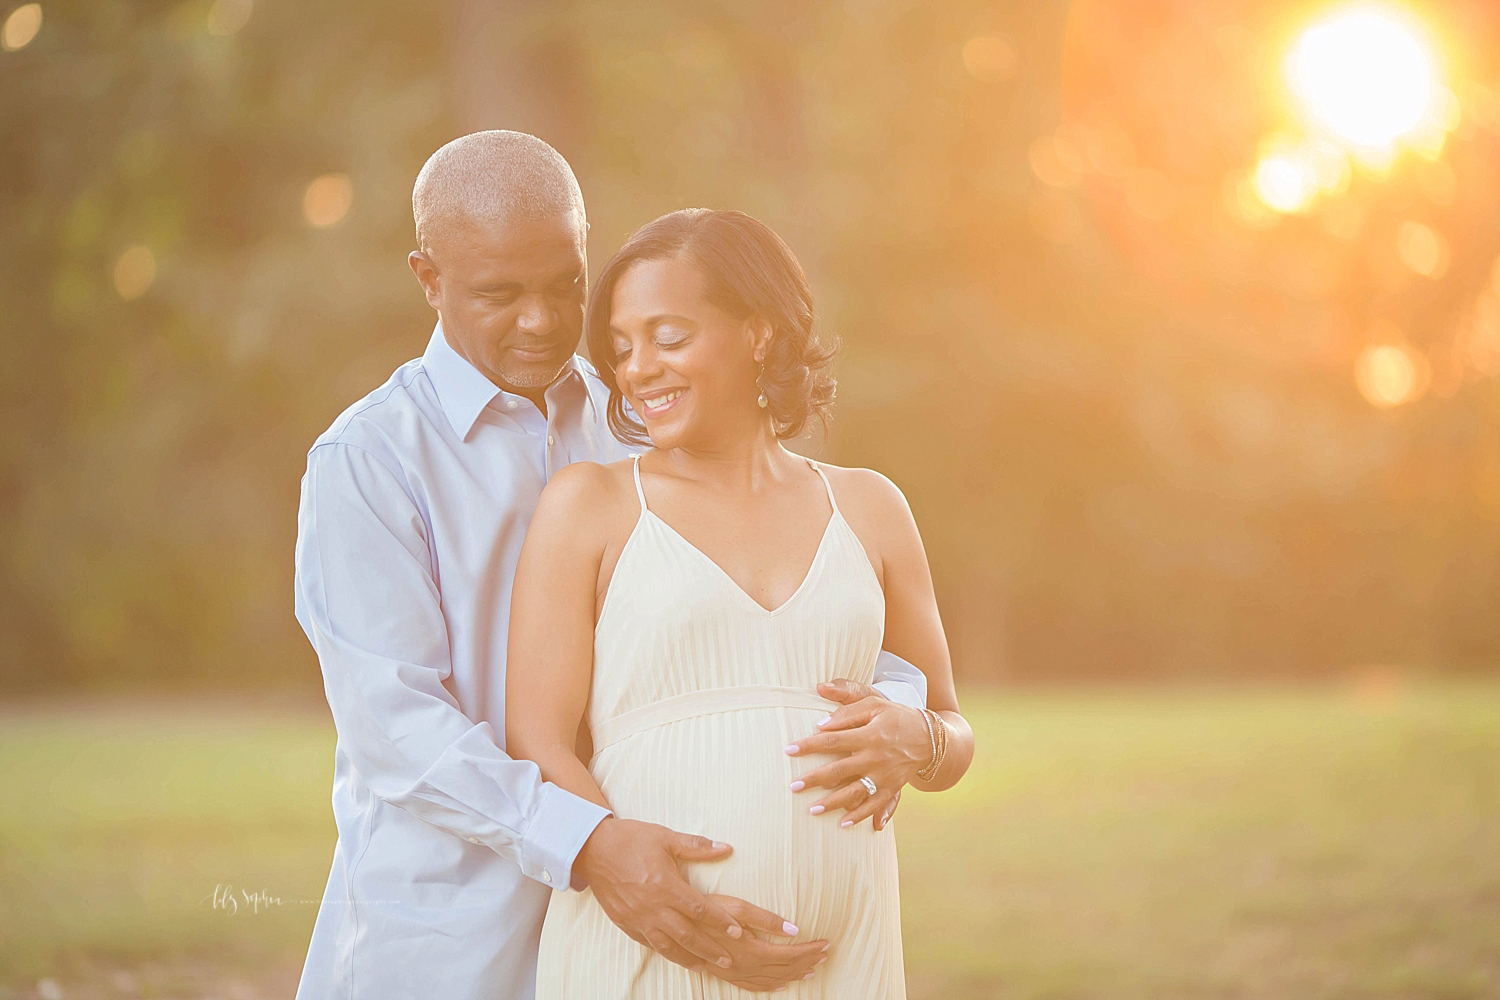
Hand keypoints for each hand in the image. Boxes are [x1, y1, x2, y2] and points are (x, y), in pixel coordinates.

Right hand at [572, 817, 748, 970]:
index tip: (738, 932)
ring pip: (668, 946)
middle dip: (710, 949)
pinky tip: (677, 957)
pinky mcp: (626, 923)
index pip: (700, 910)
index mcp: (665, 886)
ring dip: (690, 958)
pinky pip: (649, 943)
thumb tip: (726, 848)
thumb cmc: (630, 840)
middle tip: (729, 961)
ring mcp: (638, 918)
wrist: (592, 849)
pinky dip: (666, 953)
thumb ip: (696, 846)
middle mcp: (653, 907)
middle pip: (687, 935)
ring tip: (706, 967)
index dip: (720, 922)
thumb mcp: (665, 837)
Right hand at [698, 895, 830, 991]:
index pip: (790, 955)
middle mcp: (745, 967)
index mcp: (751, 951)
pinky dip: (772, 987)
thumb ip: (766, 920)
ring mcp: (735, 974)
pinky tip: (781, 984)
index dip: (810, 951)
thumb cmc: (706, 909)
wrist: (675, 924)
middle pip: (785, 970)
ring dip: (795, 975)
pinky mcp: (726, 975)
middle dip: (808, 963)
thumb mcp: (738, 908)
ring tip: (813, 970)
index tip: (826, 943)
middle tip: (826, 955)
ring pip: (772, 980)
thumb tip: (794, 928)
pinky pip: (754, 987)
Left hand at [786, 679, 929, 828]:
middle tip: (793, 786)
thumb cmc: (897, 716)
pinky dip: (861, 816)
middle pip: (839, 771)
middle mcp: (875, 758)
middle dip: (814, 779)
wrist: (930, 737)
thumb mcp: (875, 703)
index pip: (832, 741)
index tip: (789, 750)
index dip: (809, 745)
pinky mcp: (892, 788)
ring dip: (833, 803)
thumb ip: (848, 708)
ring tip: (812, 810)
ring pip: (855, 793)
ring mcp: (884, 777)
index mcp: (869, 735)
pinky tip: (844, 824)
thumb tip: (821, 722)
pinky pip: (876, 805)